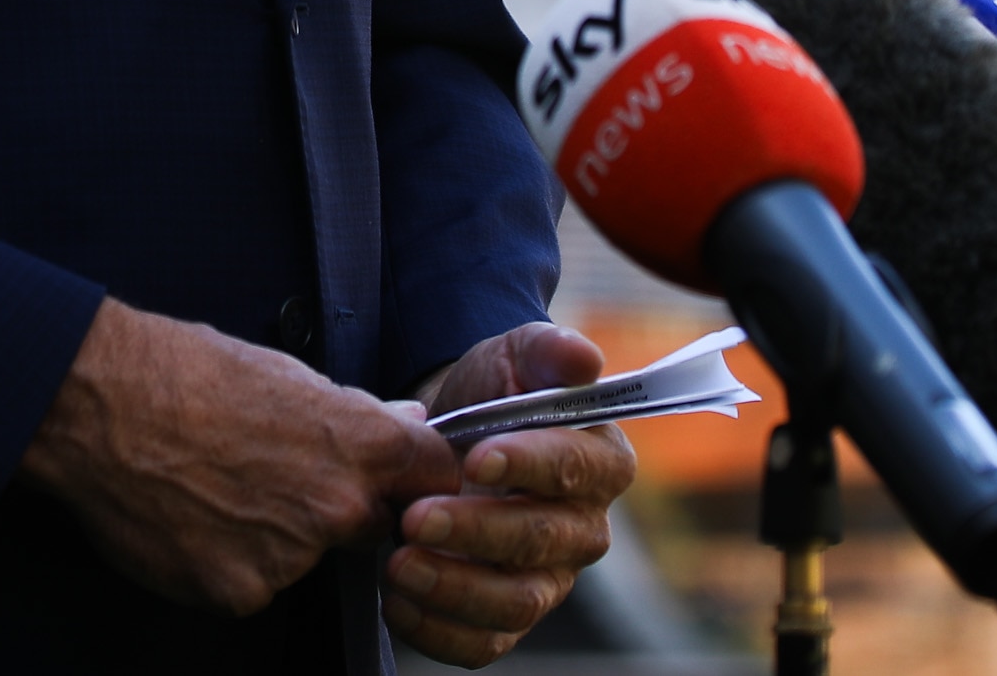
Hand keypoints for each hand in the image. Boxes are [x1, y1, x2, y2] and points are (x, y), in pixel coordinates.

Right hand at [18, 297, 458, 619]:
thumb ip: (353, 412)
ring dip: (276, 536)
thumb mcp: (282, 371)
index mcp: (361, 443)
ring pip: (302, 558)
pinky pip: (251, 584)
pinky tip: (192, 517)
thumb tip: (405, 420)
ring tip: (216, 486)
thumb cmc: (185, 372)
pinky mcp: (238, 592)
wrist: (100, 405)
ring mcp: (289, 558)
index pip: (436, 477)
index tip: (402, 479)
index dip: (421, 477)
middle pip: (370, 525)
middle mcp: (337, 507)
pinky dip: (228, 560)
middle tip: (276, 474)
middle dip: (340, 507)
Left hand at [385, 324, 638, 666]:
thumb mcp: (512, 357)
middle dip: (477, 530)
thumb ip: (547, 351)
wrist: (443, 437)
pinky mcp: (506, 620)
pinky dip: (438, 631)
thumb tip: (583, 359)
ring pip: (516, 602)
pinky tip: (397, 600)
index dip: (530, 465)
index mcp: (599, 462)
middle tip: (415, 516)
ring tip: (397, 564)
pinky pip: (483, 644)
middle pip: (544, 541)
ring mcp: (547, 581)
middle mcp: (583, 530)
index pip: (578, 468)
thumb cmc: (489, 396)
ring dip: (454, 589)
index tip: (476, 458)